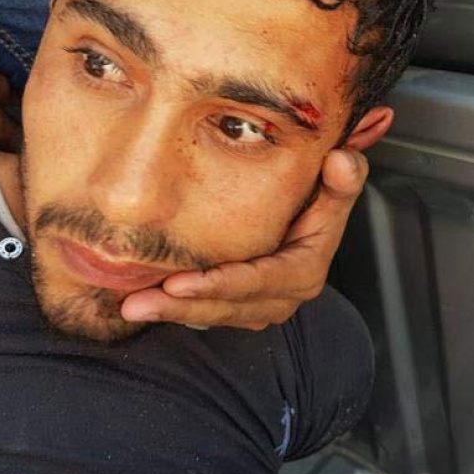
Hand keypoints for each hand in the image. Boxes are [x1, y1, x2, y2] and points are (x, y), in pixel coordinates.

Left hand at [121, 147, 368, 329]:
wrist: (315, 226)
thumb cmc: (322, 203)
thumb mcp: (336, 192)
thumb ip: (342, 180)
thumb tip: (342, 159)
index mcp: (302, 272)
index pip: (256, 282)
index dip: (218, 284)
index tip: (178, 282)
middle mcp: (280, 298)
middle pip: (226, 306)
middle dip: (180, 306)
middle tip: (137, 303)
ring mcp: (258, 308)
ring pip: (210, 314)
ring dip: (170, 312)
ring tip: (131, 304)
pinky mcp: (238, 308)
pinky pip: (204, 312)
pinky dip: (174, 308)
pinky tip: (141, 299)